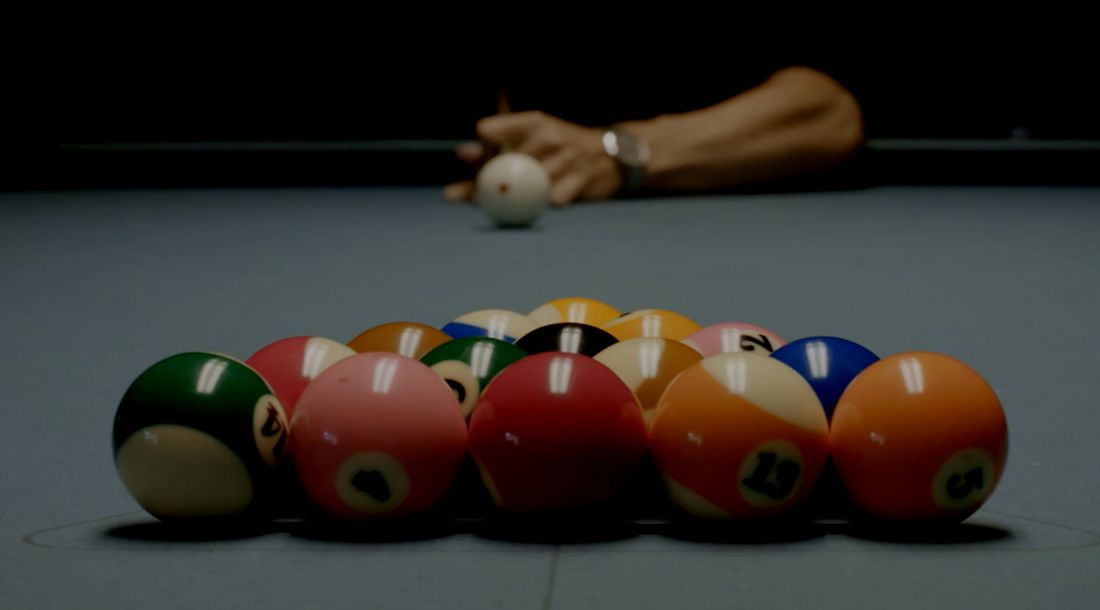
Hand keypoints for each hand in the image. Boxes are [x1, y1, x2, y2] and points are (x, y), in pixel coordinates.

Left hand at [443, 111, 622, 206]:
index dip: (478, 149)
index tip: (471, 162)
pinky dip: (544, 205)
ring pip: (526, 184)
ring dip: (506, 200)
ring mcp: (565, 157)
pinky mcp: (580, 179)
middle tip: (466, 198)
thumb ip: (501, 146)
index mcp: (531, 122)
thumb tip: (462, 154)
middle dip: (481, 183)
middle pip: (501, 162)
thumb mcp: (535, 136)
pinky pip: (554, 198)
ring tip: (494, 208)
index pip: (488, 131)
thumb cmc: (562, 148)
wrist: (613, 153)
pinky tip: (540, 207)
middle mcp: (546, 136)